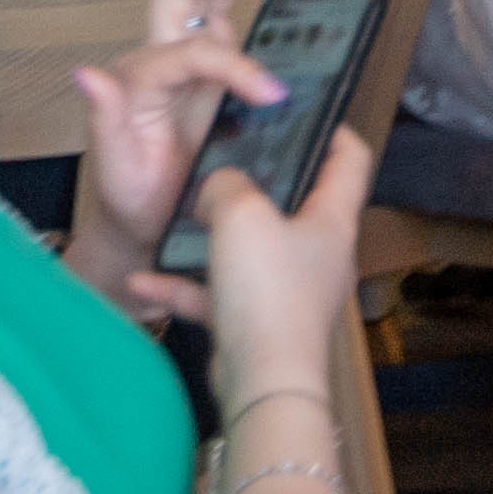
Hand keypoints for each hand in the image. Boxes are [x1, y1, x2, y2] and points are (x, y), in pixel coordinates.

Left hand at [67, 0, 282, 299]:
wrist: (142, 224)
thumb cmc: (133, 200)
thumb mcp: (117, 170)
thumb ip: (106, 121)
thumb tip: (87, 74)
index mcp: (139, 81)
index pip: (193, 53)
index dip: (236, 66)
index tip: (274, 94)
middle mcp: (157, 59)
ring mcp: (180, 59)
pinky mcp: (203, 68)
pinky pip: (215, 14)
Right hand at [180, 127, 378, 381]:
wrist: (263, 384)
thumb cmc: (268, 290)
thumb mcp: (242, 215)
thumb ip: (226, 185)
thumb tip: (219, 186)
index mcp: (332, 219)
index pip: (350, 159)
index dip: (331, 129)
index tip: (302, 109)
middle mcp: (317, 253)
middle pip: (293, 203)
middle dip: (257, 182)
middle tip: (223, 156)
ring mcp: (288, 292)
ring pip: (248, 250)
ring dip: (209, 237)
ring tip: (176, 216)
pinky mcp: (256, 325)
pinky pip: (216, 295)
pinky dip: (183, 286)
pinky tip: (142, 278)